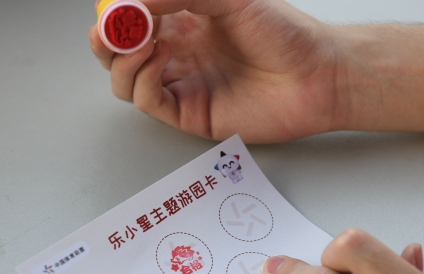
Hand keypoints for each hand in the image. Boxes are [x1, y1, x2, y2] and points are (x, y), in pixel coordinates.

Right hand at [89, 0, 348, 142]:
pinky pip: (148, 101)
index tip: (114, 6)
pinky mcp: (190, 114)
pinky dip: (143, 79)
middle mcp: (178, 54)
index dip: (115, 13)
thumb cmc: (285, 33)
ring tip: (144, 40)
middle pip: (119, 53)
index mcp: (184, 21)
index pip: (131, 19)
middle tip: (111, 28)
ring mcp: (182, 85)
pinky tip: (161, 56)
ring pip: (125, 80)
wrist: (317, 75)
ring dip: (123, 59)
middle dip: (106, 40)